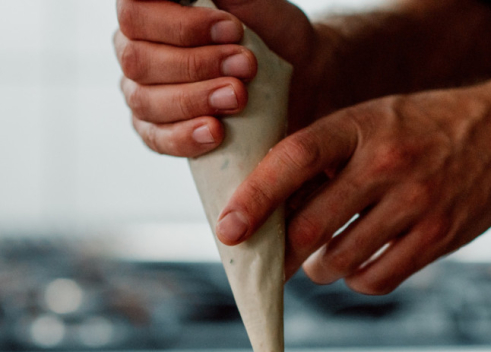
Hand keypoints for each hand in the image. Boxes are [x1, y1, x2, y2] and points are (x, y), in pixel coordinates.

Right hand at [114, 0, 320, 156]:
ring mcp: (142, 95)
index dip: (181, 25)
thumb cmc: (266, 32)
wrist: (294, 77)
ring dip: (195, 100)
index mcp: (148, 14)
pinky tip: (215, 131)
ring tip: (238, 97)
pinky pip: (158, 139)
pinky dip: (187, 137)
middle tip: (245, 67)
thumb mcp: (249, 2)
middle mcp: (136, 52)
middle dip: (196, 65)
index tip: (232, 30)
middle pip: (139, 61)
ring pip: (146, 101)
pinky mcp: (157, 133)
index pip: (135, 14)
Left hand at [215, 85, 490, 293]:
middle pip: (311, 226)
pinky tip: (360, 264)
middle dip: (282, 254)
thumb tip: (273, 212)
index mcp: (361, 125)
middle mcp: (387, 163)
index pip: (293, 159)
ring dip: (321, 269)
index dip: (254, 197)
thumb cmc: (422, 131)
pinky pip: (376, 280)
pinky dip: (358, 280)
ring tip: (325, 258)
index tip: (229, 230)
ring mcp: (417, 202)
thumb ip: (325, 160)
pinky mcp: (438, 237)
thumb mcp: (371, 122)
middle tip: (274, 263)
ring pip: (340, 261)